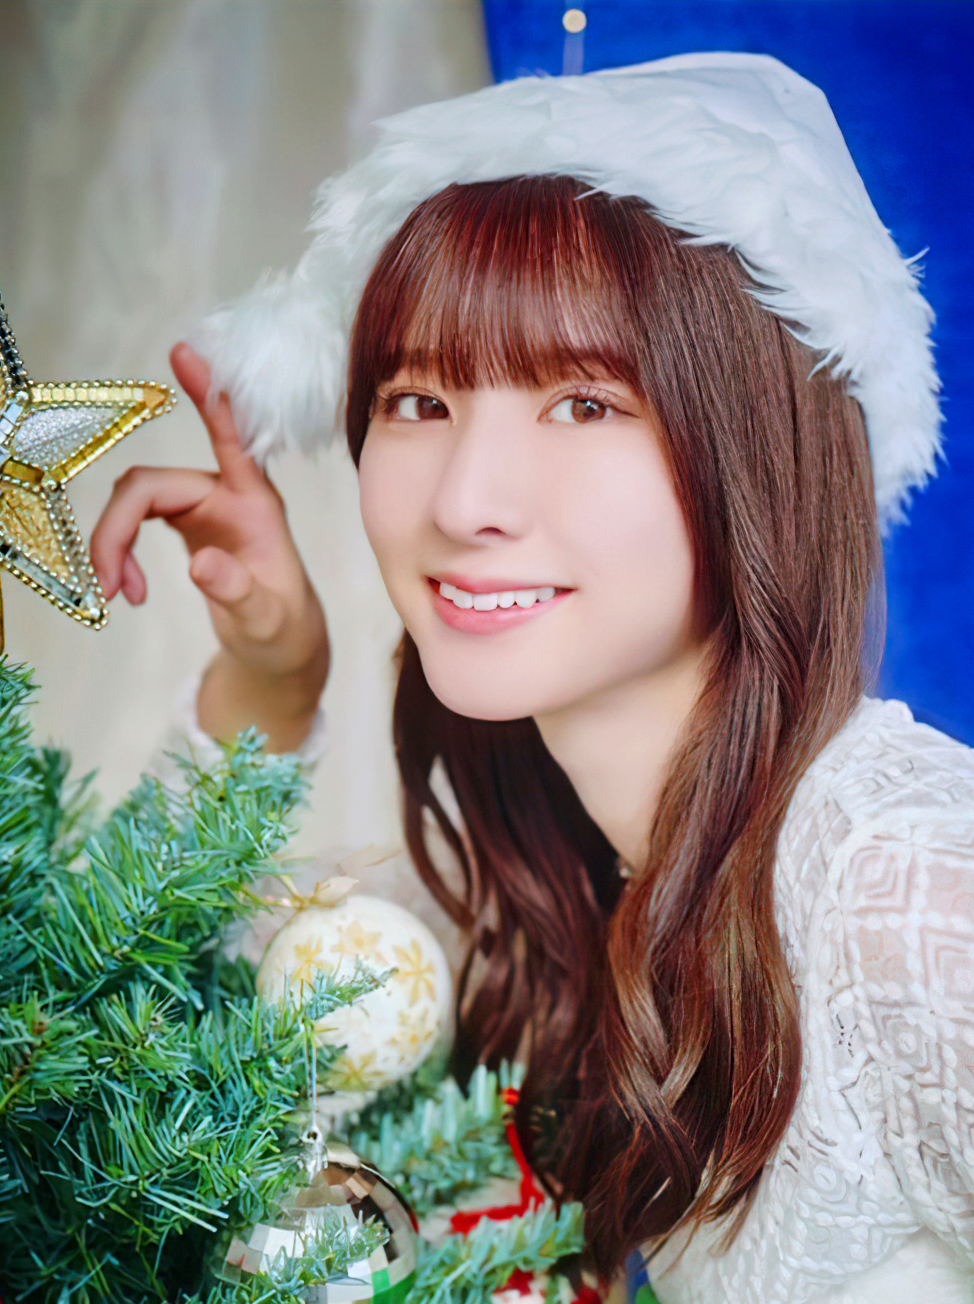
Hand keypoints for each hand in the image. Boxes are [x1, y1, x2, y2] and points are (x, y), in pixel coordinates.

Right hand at [91, 343, 328, 750]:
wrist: (281, 646)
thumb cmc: (282, 630)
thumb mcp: (266, 622)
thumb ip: (239, 594)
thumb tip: (201, 565)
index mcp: (255, 505)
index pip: (231, 439)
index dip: (207, 396)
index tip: (184, 352)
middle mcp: (225, 494)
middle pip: (148, 484)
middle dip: (115, 531)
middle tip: (107, 588)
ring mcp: (202, 504)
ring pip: (132, 499)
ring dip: (112, 543)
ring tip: (120, 596)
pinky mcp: (184, 520)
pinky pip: (132, 518)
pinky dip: (118, 552)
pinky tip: (129, 590)